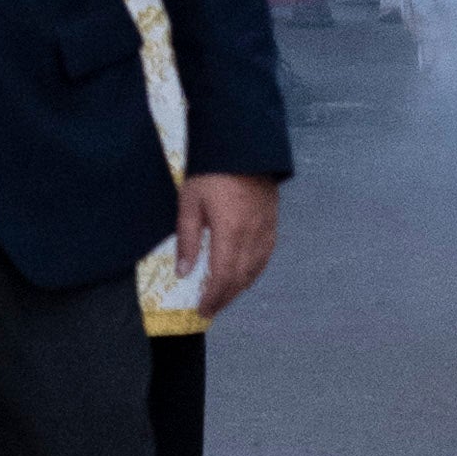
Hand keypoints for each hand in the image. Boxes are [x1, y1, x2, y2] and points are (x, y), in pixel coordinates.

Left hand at [173, 173, 281, 314]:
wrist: (243, 145)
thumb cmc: (211, 171)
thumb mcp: (190, 202)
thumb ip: (187, 239)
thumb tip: (184, 272)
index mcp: (230, 232)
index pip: (223, 277)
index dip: (213, 298)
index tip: (203, 310)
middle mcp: (252, 236)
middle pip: (240, 278)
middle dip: (225, 297)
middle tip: (211, 309)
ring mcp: (266, 230)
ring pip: (255, 270)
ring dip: (239, 287)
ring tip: (224, 296)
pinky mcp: (272, 222)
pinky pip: (265, 256)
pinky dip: (254, 272)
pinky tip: (244, 274)